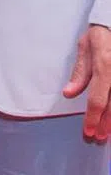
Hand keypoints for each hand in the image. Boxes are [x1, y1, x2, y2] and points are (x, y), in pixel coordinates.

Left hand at [62, 24, 110, 141]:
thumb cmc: (100, 36)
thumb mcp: (85, 49)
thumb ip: (80, 73)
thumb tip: (68, 94)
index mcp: (104, 67)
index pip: (97, 99)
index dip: (92, 117)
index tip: (87, 130)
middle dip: (105, 125)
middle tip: (97, 138)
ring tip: (106, 133)